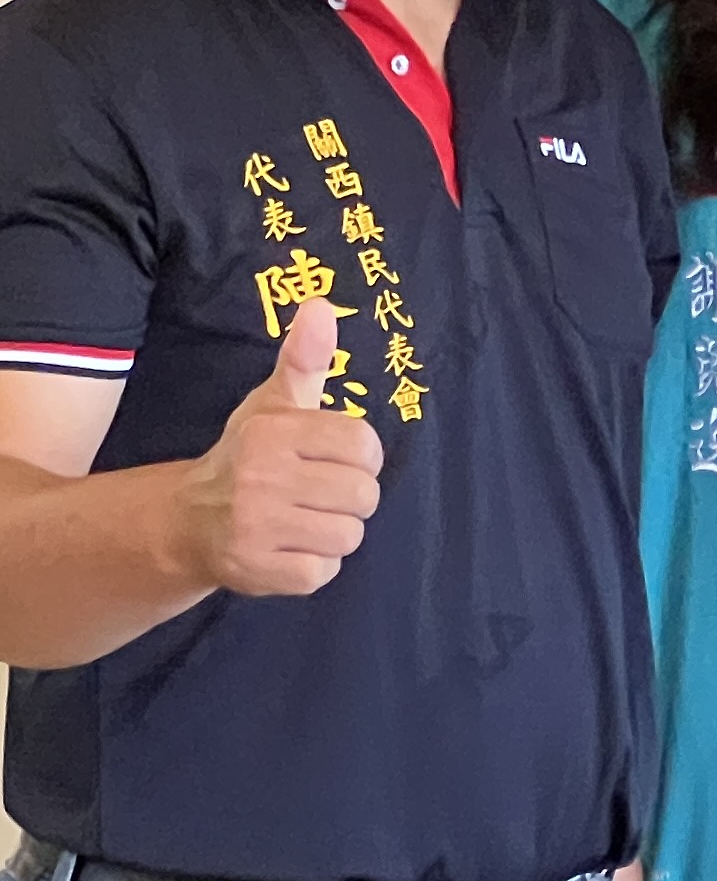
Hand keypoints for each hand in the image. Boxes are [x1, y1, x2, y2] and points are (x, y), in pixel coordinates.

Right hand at [181, 299, 381, 595]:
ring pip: (349, 536)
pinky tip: (285, 549)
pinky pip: (324, 573)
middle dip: (347, 499)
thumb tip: (321, 306)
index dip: (359, 458)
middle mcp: (261, 476)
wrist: (186, 521)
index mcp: (273, 432)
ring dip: (331, 535)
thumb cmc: (248, 458)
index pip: (365, 446)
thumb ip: (303, 361)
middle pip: (364, 496)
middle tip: (312, 495)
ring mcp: (256, 525)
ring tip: (298, 522)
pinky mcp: (257, 569)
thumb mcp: (272, 406)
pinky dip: (312, 567)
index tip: (332, 460)